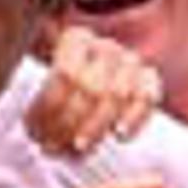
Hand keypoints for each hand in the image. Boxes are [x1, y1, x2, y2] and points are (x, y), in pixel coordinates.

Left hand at [24, 24, 161, 155]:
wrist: (93, 91)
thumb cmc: (65, 97)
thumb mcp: (47, 94)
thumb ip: (44, 110)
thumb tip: (43, 142)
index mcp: (76, 39)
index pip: (65, 74)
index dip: (51, 109)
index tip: (38, 136)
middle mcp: (105, 46)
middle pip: (91, 87)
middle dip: (71, 123)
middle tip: (55, 148)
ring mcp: (131, 61)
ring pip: (117, 95)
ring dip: (96, 127)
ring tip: (80, 148)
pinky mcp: (150, 79)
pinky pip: (146, 98)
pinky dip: (134, 119)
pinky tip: (119, 136)